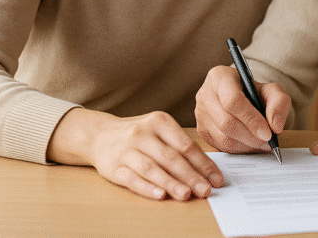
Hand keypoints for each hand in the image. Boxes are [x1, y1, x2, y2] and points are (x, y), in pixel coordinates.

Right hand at [47, 107, 223, 200]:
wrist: (100, 135)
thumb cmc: (138, 135)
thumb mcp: (159, 130)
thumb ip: (179, 147)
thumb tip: (206, 171)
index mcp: (159, 121)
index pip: (186, 145)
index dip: (203, 164)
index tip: (217, 179)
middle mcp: (142, 133)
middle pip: (171, 158)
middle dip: (191, 176)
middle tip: (206, 190)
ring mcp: (126, 149)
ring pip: (152, 168)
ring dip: (171, 183)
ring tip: (186, 195)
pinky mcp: (113, 166)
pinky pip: (132, 178)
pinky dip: (147, 188)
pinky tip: (160, 196)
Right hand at [195, 65, 291, 152]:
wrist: (242, 97)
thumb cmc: (254, 92)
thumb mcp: (272, 90)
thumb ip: (279, 103)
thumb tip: (275, 126)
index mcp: (220, 77)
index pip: (233, 101)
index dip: (251, 120)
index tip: (268, 133)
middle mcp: (205, 94)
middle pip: (227, 122)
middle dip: (251, 136)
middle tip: (268, 142)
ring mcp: (200, 114)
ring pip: (223, 138)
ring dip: (246, 145)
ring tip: (262, 143)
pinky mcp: (201, 131)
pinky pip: (220, 147)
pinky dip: (239, 150)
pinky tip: (250, 144)